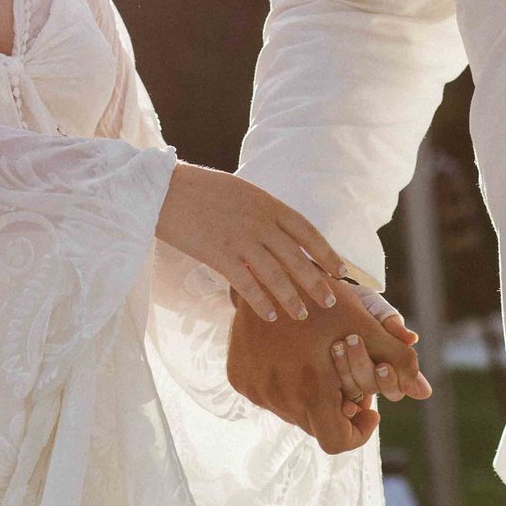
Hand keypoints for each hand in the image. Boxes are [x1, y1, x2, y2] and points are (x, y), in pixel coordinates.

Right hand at [154, 163, 342, 323]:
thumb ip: (263, 212)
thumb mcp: (242, 192)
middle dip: (315, 281)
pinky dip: (261, 302)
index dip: (326, 252)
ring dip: (292, 297)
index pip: (307, 231)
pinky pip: (247, 284)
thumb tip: (282, 233)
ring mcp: (240, 240)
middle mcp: (260, 222)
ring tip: (302, 315)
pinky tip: (270, 315)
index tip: (340, 269)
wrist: (165, 191)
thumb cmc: (202, 190)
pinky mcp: (219, 256)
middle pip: (296, 257)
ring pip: (275, 275)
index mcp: (268, 204)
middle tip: (329, 301)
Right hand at [228, 289, 429, 453]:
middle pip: (316, 424)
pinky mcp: (240, 379)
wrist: (263, 271)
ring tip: (320, 359)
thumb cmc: (319, 295)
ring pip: (293, 410)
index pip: (337, 443)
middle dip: (337, 405)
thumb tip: (423, 390)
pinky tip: (292, 353)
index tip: (368, 408)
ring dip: (310, 394)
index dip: (358, 432)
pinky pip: (270, 394)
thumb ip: (396, 358)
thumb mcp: (362, 322)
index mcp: (310, 390)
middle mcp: (278, 398)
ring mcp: (256, 389)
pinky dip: (286, 383)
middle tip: (346, 373)